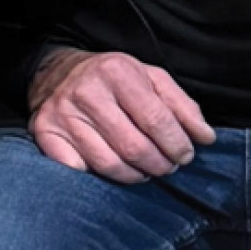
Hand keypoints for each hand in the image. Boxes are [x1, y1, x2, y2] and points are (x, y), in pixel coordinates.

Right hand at [29, 48, 215, 180]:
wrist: (56, 72)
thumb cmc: (111, 79)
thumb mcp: (151, 78)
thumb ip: (182, 106)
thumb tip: (205, 138)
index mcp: (117, 72)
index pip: (156, 120)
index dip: (177, 144)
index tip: (185, 155)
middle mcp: (86, 92)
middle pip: (134, 146)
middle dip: (159, 164)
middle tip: (167, 167)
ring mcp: (62, 114)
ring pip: (108, 164)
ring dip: (135, 175)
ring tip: (145, 171)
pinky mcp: (44, 133)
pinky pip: (77, 170)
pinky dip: (98, 178)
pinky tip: (112, 169)